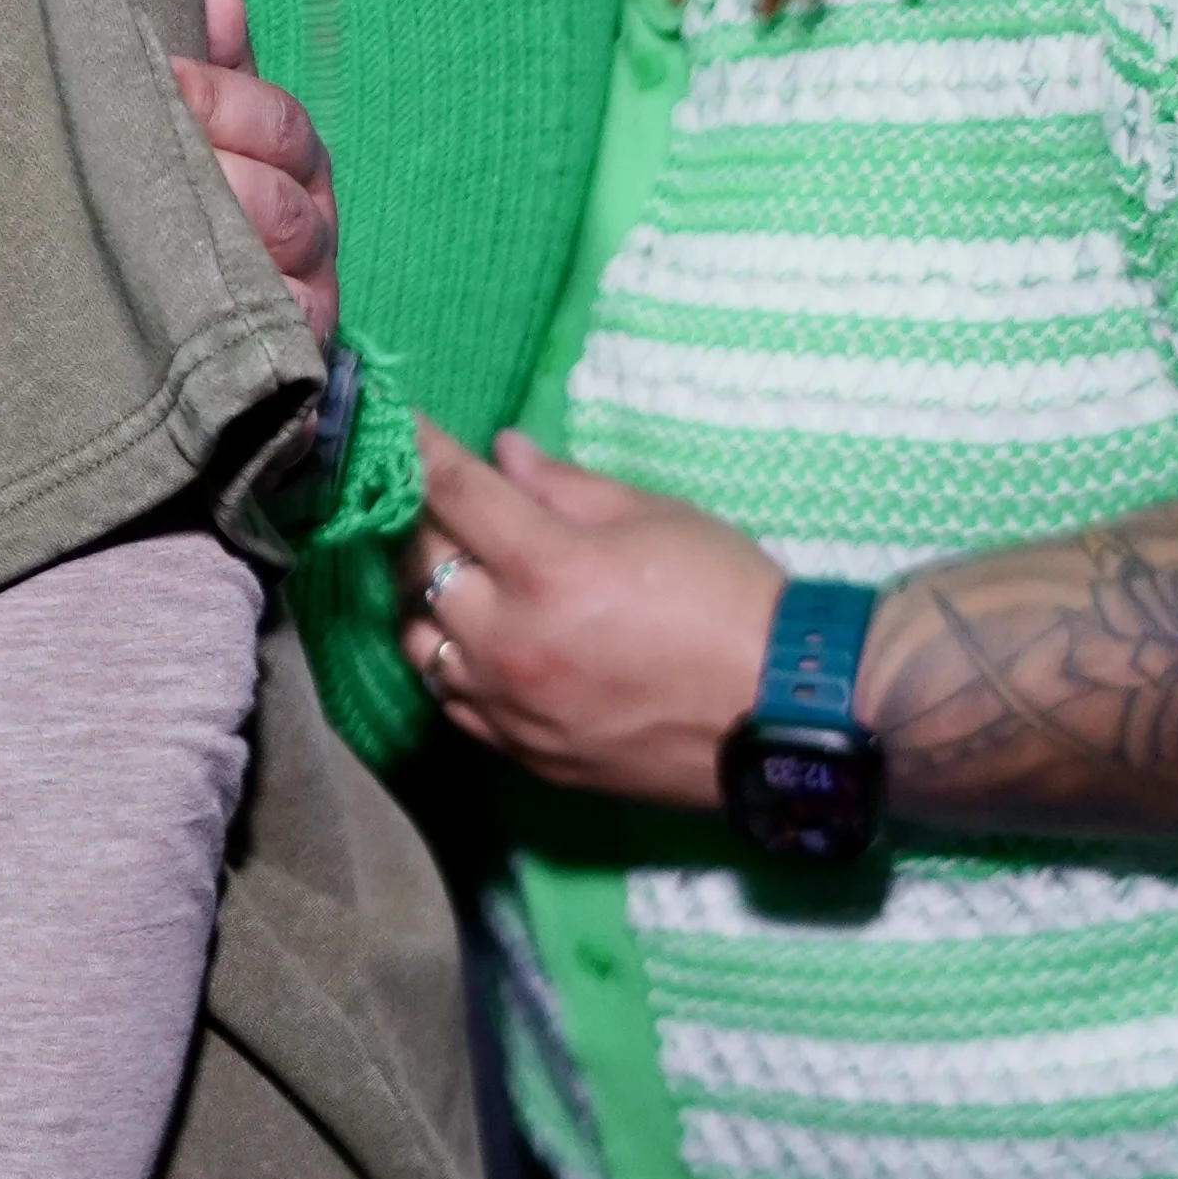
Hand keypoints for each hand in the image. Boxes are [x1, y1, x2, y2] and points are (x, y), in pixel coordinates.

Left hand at [172, 0, 334, 351]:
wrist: (181, 356)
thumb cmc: (186, 216)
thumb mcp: (199, 129)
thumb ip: (212, 62)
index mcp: (293, 163)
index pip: (276, 119)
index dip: (215, 96)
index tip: (153, 75)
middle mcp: (312, 230)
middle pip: (280, 191)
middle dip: (212, 168)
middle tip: (139, 156)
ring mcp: (306, 301)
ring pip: (276, 262)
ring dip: (214, 240)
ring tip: (149, 228)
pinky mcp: (292, 369)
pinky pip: (279, 338)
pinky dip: (244, 320)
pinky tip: (189, 309)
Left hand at [401, 421, 781, 809]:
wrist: (779, 712)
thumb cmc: (729, 598)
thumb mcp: (657, 516)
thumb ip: (567, 486)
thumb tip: (504, 453)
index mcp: (547, 567)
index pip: (453, 493)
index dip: (419, 450)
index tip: (398, 426)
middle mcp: (510, 639)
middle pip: (419, 566)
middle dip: (422, 522)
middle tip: (443, 503)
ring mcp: (510, 703)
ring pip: (419, 642)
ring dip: (425, 600)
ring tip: (457, 577)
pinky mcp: (522, 752)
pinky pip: (451, 702)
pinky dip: (451, 663)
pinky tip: (476, 642)